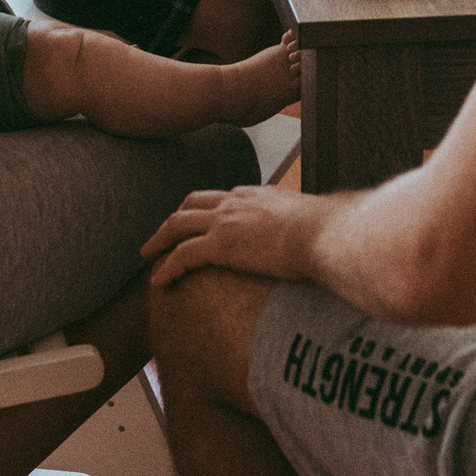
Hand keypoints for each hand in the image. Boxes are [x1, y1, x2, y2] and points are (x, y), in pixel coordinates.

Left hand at [142, 184, 330, 287]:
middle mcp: (235, 202)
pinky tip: (158, 280)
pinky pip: (183, 256)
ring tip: (147, 254)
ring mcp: (225, 221)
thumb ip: (302, 224)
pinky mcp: (221, 245)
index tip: (197, 223)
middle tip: (161, 234)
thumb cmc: (327, 230)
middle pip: (192, 203)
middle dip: (173, 218)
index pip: (221, 198)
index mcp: (255, 195)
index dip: (205, 211)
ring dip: (159, 239)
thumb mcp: (310, 219)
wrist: (326, 233)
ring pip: (178, 225)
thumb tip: (316, 234)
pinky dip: (167, 267)